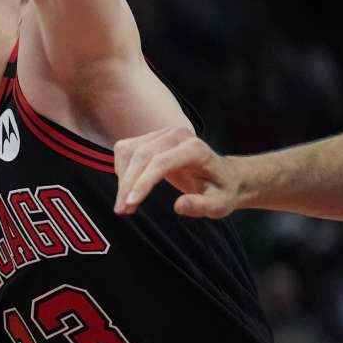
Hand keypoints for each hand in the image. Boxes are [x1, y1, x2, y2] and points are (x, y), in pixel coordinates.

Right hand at [114, 126, 242, 217]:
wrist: (222, 175)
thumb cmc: (220, 190)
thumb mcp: (219, 204)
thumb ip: (201, 206)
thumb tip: (178, 206)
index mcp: (195, 149)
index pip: (161, 162)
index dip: (142, 183)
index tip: (129, 204)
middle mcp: (177, 136)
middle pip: (141, 156)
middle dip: (127, 184)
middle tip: (121, 210)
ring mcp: (162, 133)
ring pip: (129, 151)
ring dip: (122, 178)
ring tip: (125, 203)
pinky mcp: (150, 137)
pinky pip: (125, 149)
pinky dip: (121, 169)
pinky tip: (128, 186)